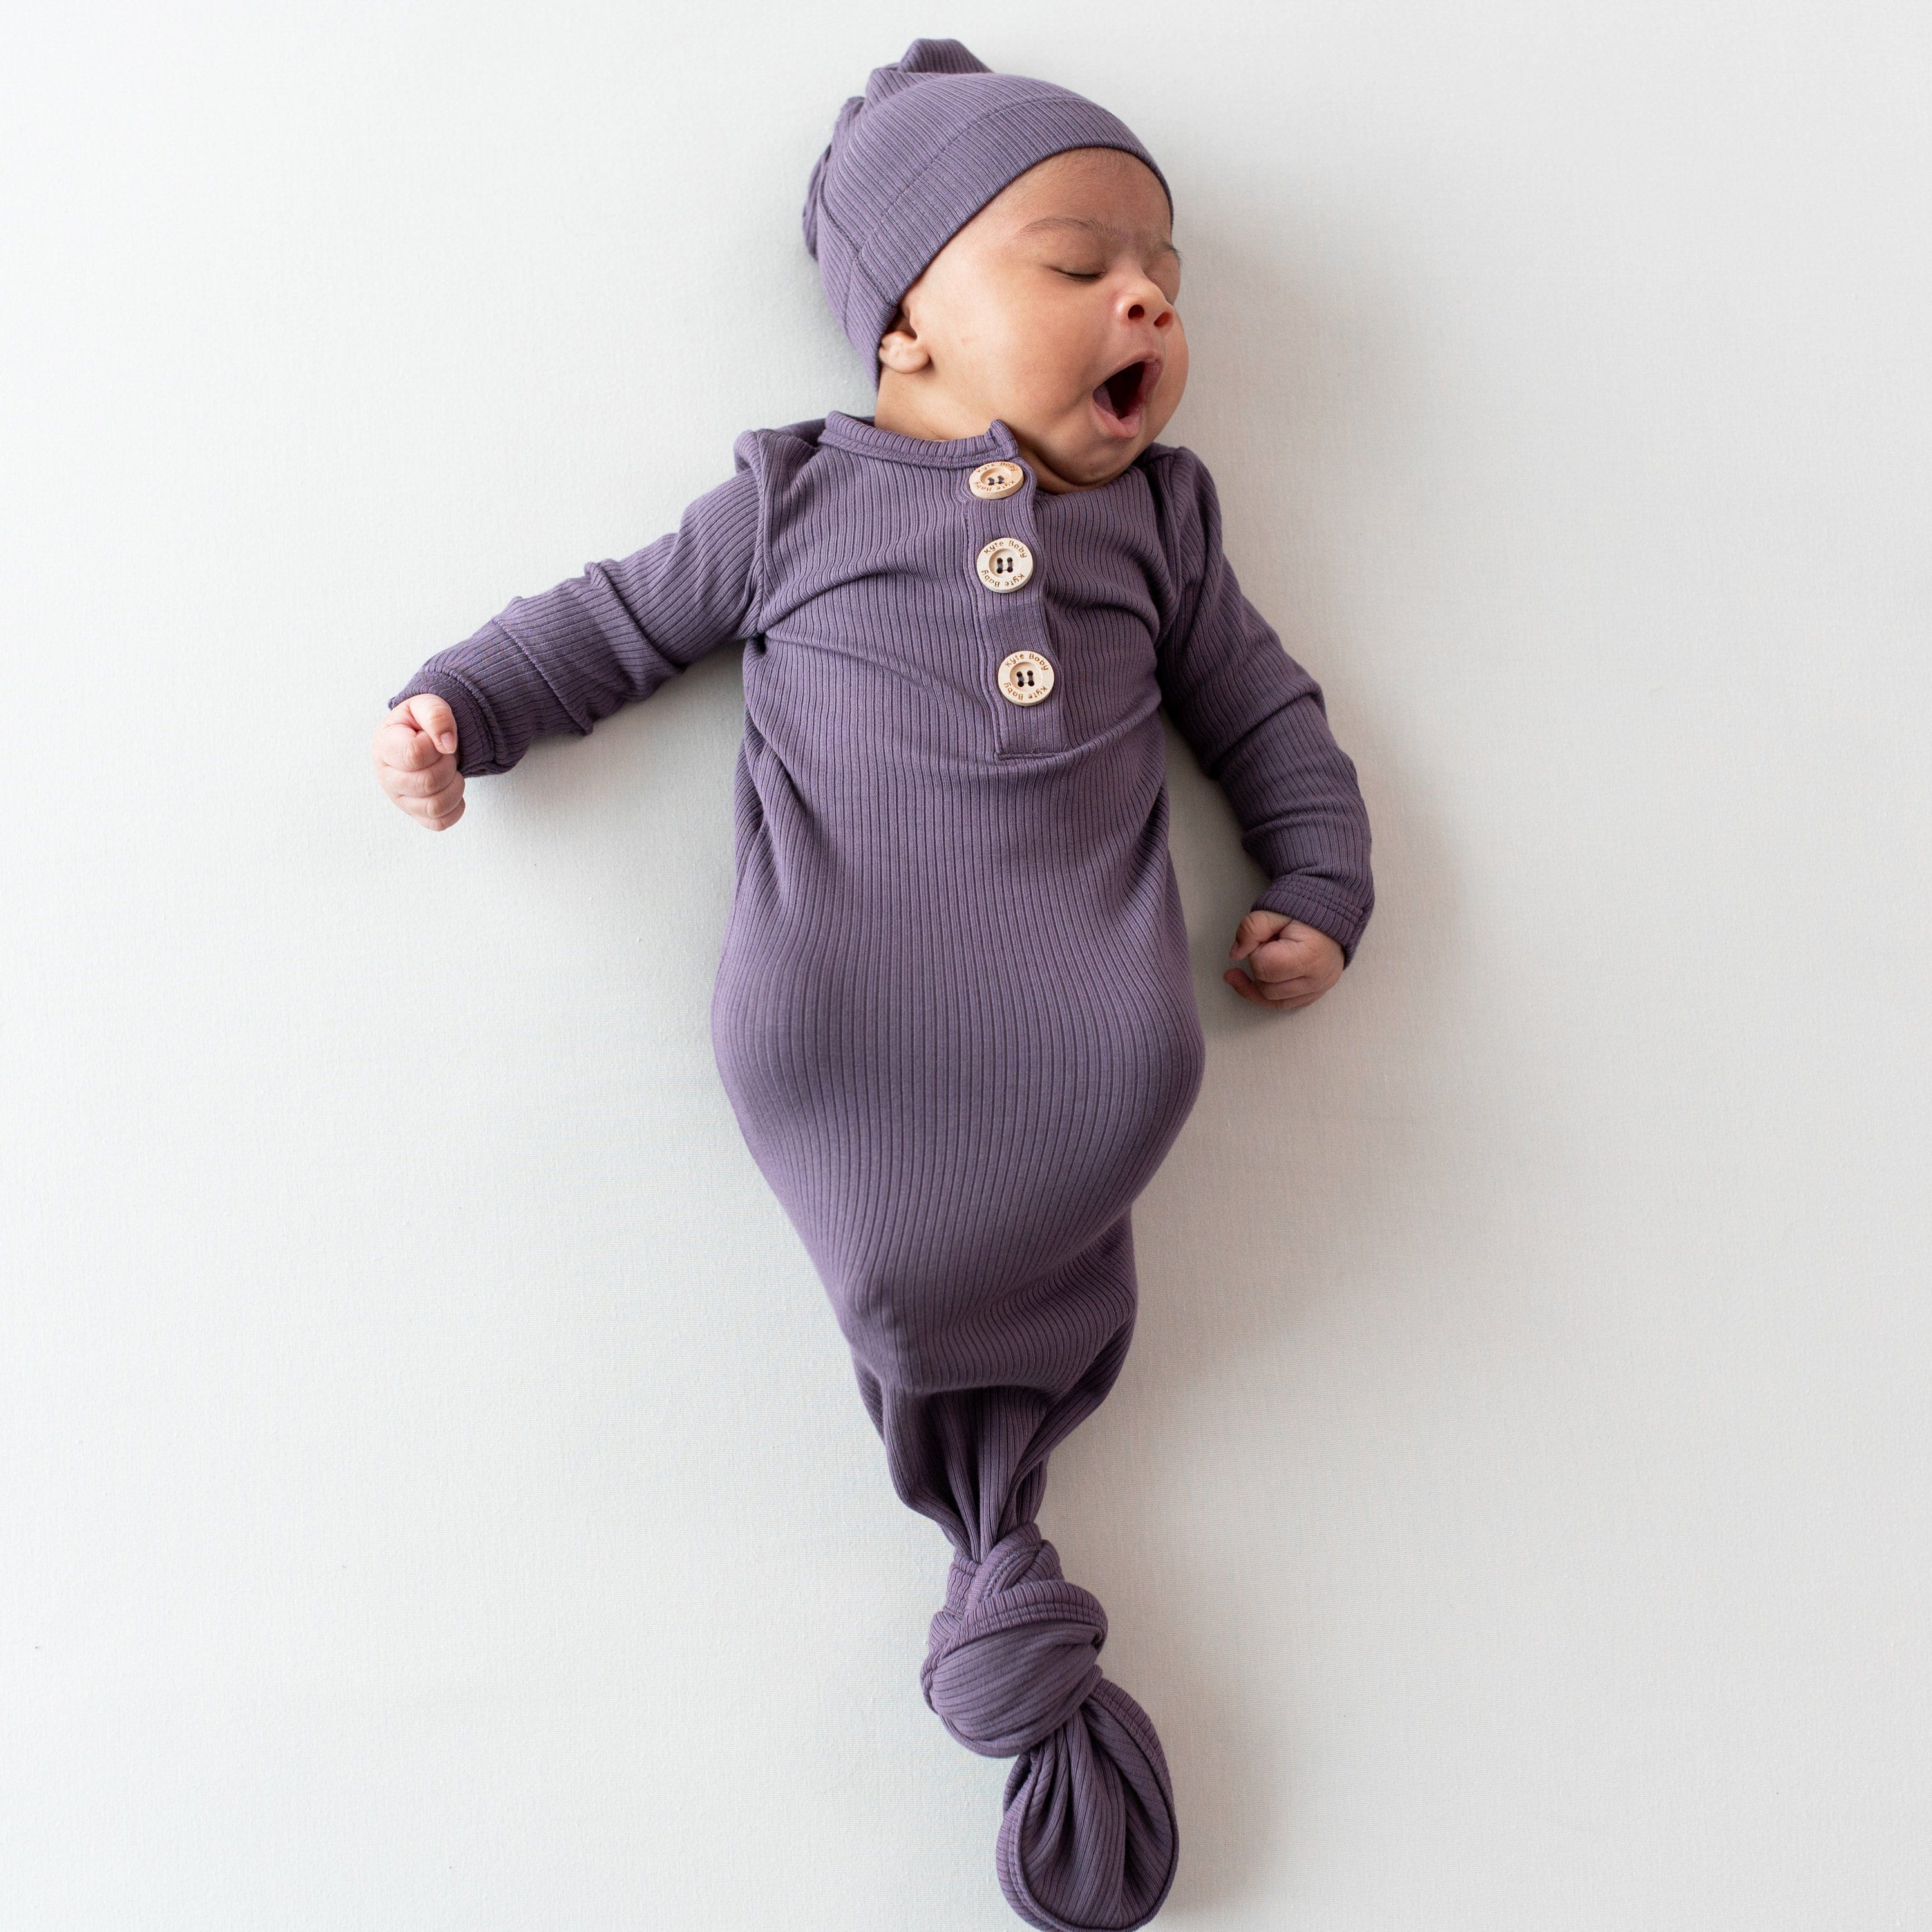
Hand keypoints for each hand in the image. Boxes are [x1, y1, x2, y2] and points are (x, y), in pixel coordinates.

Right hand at [372, 694, 464, 830]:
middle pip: (428, 783)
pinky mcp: (415, 815)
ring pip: (435, 806)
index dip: (435, 746)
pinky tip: (451, 788)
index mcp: (384, 746)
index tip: (434, 739)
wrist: (425, 737)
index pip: (415, 755)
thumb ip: (436, 716)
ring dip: (455, 787)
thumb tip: (446, 745)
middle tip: (444, 755)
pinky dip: (456, 807)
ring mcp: (400, 799)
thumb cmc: (421, 721)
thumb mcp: (428, 704)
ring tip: (450, 771)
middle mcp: (387, 777)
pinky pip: (440, 823)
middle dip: (447, 765)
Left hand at [1223, 910, 1342, 1009]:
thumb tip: (1236, 954)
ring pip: (1272, 1001)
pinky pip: (1283, 1004)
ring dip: (1260, 983)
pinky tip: (1262, 980)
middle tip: (1267, 947)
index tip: (1264, 940)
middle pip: (1266, 989)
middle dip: (1258, 967)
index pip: (1264, 968)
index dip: (1256, 953)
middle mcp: (1317, 979)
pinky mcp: (1314, 995)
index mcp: (1309, 955)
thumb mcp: (1273, 913)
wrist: (1330, 920)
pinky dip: (1270, 994)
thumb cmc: (1303, 916)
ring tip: (1259, 962)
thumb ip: (1250, 929)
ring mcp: (1317, 990)